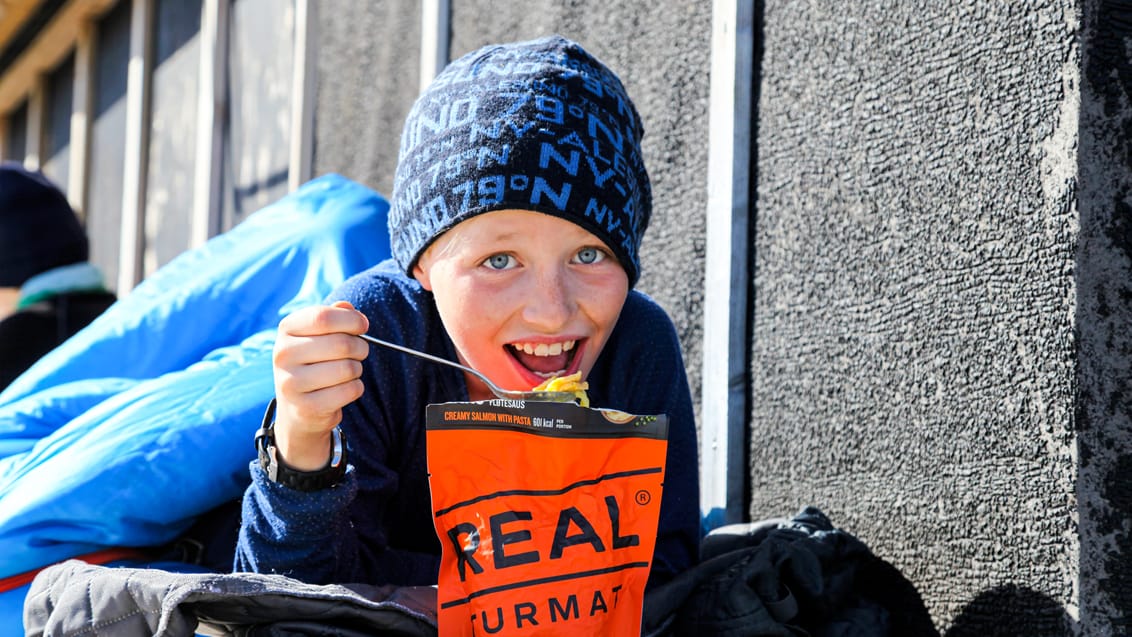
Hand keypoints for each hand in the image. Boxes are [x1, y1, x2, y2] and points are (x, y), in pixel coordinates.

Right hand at [271, 301, 369, 469]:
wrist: (298, 408)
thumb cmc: (315, 362)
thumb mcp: (318, 335)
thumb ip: (334, 316)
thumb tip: (349, 309)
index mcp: (286, 329)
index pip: (323, 317)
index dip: (352, 320)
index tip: (363, 326)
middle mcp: (282, 355)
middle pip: (341, 343)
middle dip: (361, 347)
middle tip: (359, 351)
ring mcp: (291, 383)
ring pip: (348, 368)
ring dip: (357, 369)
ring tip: (348, 371)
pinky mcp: (306, 407)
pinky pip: (350, 391)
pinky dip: (356, 388)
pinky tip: (343, 389)